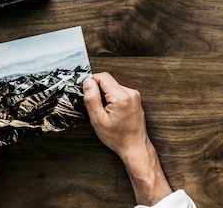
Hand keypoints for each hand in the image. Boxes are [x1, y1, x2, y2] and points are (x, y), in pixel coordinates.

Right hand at [83, 72, 172, 204]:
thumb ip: (92, 99)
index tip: (87, 93)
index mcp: (121, 97)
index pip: (103, 77)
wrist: (134, 146)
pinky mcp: (135, 98)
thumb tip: (87, 82)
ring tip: (105, 111)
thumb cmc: (117, 137)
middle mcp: (130, 93)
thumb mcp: (98, 120)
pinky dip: (113, 98)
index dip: (91, 82)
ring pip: (113, 86)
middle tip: (96, 107)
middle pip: (108, 80)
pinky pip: (119, 91)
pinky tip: (112, 111)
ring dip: (106, 94)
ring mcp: (134, 95)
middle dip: (98, 90)